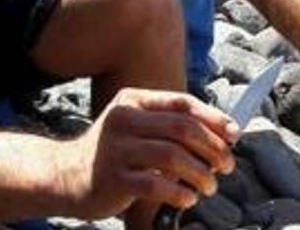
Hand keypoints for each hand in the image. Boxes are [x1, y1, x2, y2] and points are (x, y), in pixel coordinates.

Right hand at [55, 88, 238, 218]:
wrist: (65, 177)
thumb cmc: (116, 153)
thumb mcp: (140, 128)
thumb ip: (173, 126)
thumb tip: (226, 132)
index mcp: (134, 101)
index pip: (183, 103)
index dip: (214, 118)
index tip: (234, 134)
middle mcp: (123, 120)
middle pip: (182, 128)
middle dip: (213, 147)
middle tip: (227, 165)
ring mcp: (116, 149)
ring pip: (172, 156)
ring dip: (200, 172)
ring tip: (210, 185)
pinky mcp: (112, 179)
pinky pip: (155, 184)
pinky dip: (178, 192)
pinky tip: (187, 198)